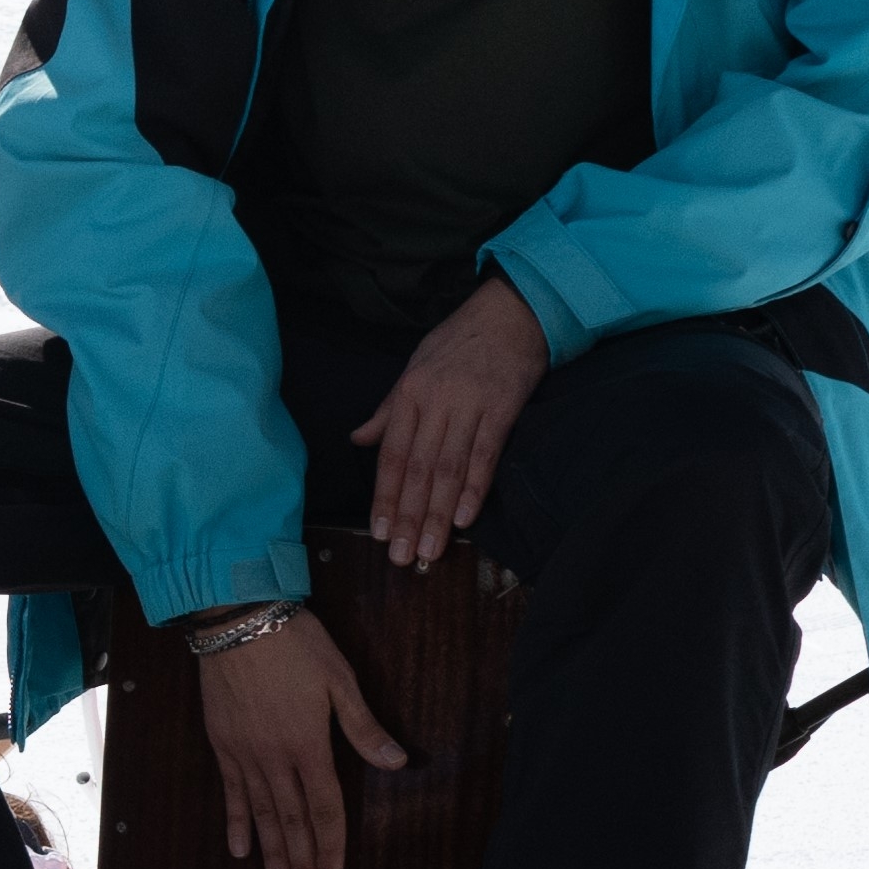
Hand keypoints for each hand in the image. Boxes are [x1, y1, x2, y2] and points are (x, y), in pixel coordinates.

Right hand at [197, 614, 407, 868]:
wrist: (235, 619)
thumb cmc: (295, 645)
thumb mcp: (339, 679)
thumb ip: (363, 727)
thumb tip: (396, 762)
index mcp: (309, 745)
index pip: (325, 809)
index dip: (331, 848)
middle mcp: (275, 759)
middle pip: (292, 822)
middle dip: (302, 865)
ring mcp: (245, 754)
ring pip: (263, 816)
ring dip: (272, 855)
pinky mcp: (223, 744)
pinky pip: (232, 793)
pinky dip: (237, 823)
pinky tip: (240, 850)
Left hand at [352, 275, 554, 571]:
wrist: (510, 312)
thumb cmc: (459, 342)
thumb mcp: (414, 368)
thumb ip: (388, 410)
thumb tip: (357, 441)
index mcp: (409, 393)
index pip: (392, 455)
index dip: (385, 496)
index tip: (379, 532)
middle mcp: (435, 402)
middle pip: (418, 469)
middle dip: (408, 516)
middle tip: (401, 556)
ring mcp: (469, 405)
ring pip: (449, 468)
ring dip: (438, 514)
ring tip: (430, 550)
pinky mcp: (503, 408)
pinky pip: (486, 454)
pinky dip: (475, 488)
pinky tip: (466, 518)